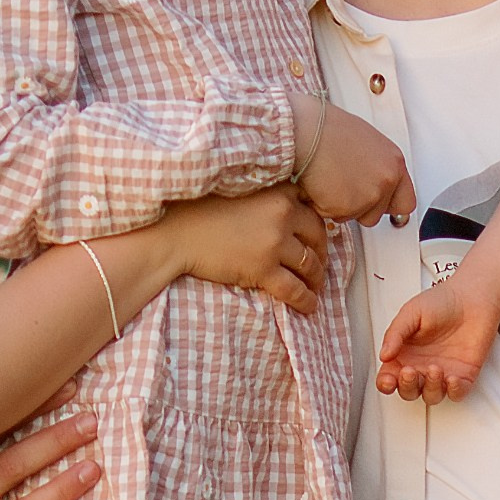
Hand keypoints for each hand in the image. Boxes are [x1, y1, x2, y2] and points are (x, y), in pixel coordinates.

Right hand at [167, 183, 327, 313]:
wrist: (177, 232)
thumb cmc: (201, 211)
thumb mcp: (242, 193)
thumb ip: (268, 200)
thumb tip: (288, 217)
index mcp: (279, 193)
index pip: (313, 211)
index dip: (318, 229)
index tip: (317, 240)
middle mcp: (283, 215)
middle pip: (318, 238)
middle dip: (322, 255)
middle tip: (319, 267)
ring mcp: (275, 243)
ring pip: (310, 265)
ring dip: (316, 279)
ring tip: (314, 287)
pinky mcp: (263, 269)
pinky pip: (295, 289)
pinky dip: (306, 300)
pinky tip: (309, 306)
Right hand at [289, 95, 413, 225]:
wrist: (305, 131)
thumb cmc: (326, 129)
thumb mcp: (365, 143)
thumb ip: (376, 166)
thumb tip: (372, 179)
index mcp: (393, 162)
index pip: (406, 202)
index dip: (389, 205)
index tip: (380, 206)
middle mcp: (386, 180)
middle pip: (377, 214)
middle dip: (360, 209)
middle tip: (343, 188)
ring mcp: (369, 195)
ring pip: (354, 217)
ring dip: (340, 207)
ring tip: (329, 181)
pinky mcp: (347, 207)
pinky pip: (333, 217)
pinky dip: (323, 206)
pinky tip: (319, 184)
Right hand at [376, 269, 494, 402]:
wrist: (473, 297)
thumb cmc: (442, 302)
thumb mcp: (411, 313)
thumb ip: (395, 334)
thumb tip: (384, 355)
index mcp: (405, 355)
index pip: (390, 378)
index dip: (386, 384)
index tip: (388, 380)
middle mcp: (422, 367)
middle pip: (409, 391)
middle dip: (407, 386)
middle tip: (410, 371)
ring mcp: (442, 373)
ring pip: (431, 396)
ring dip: (430, 388)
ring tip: (435, 369)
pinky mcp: (463, 375)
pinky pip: (457, 393)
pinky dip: (454, 391)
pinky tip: (452, 378)